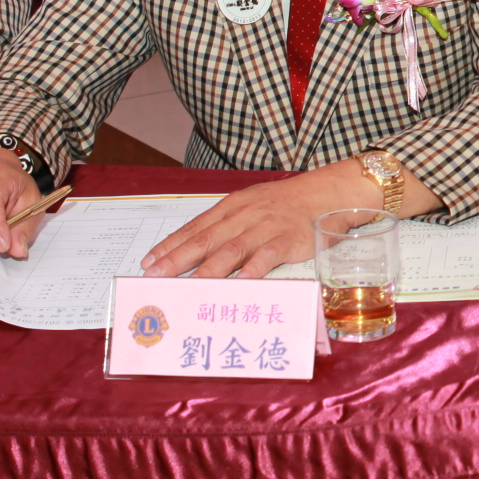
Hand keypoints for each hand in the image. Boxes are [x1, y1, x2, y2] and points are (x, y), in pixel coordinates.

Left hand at [140, 165, 381, 279]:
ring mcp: (267, 227)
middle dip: (177, 259)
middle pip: (206, 239)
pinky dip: (252, 270)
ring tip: (187, 287)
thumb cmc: (289, 203)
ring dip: (206, 270)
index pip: (196, 227)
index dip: (171, 245)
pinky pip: (267, 256)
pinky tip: (238, 284)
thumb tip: (200, 250)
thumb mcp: (254, 205)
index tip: (148, 262)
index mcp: (234, 206)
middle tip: (154, 276)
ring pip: (231, 250)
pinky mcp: (289, 239)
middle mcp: (246, 215)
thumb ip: (230, 225)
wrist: (329, 192)